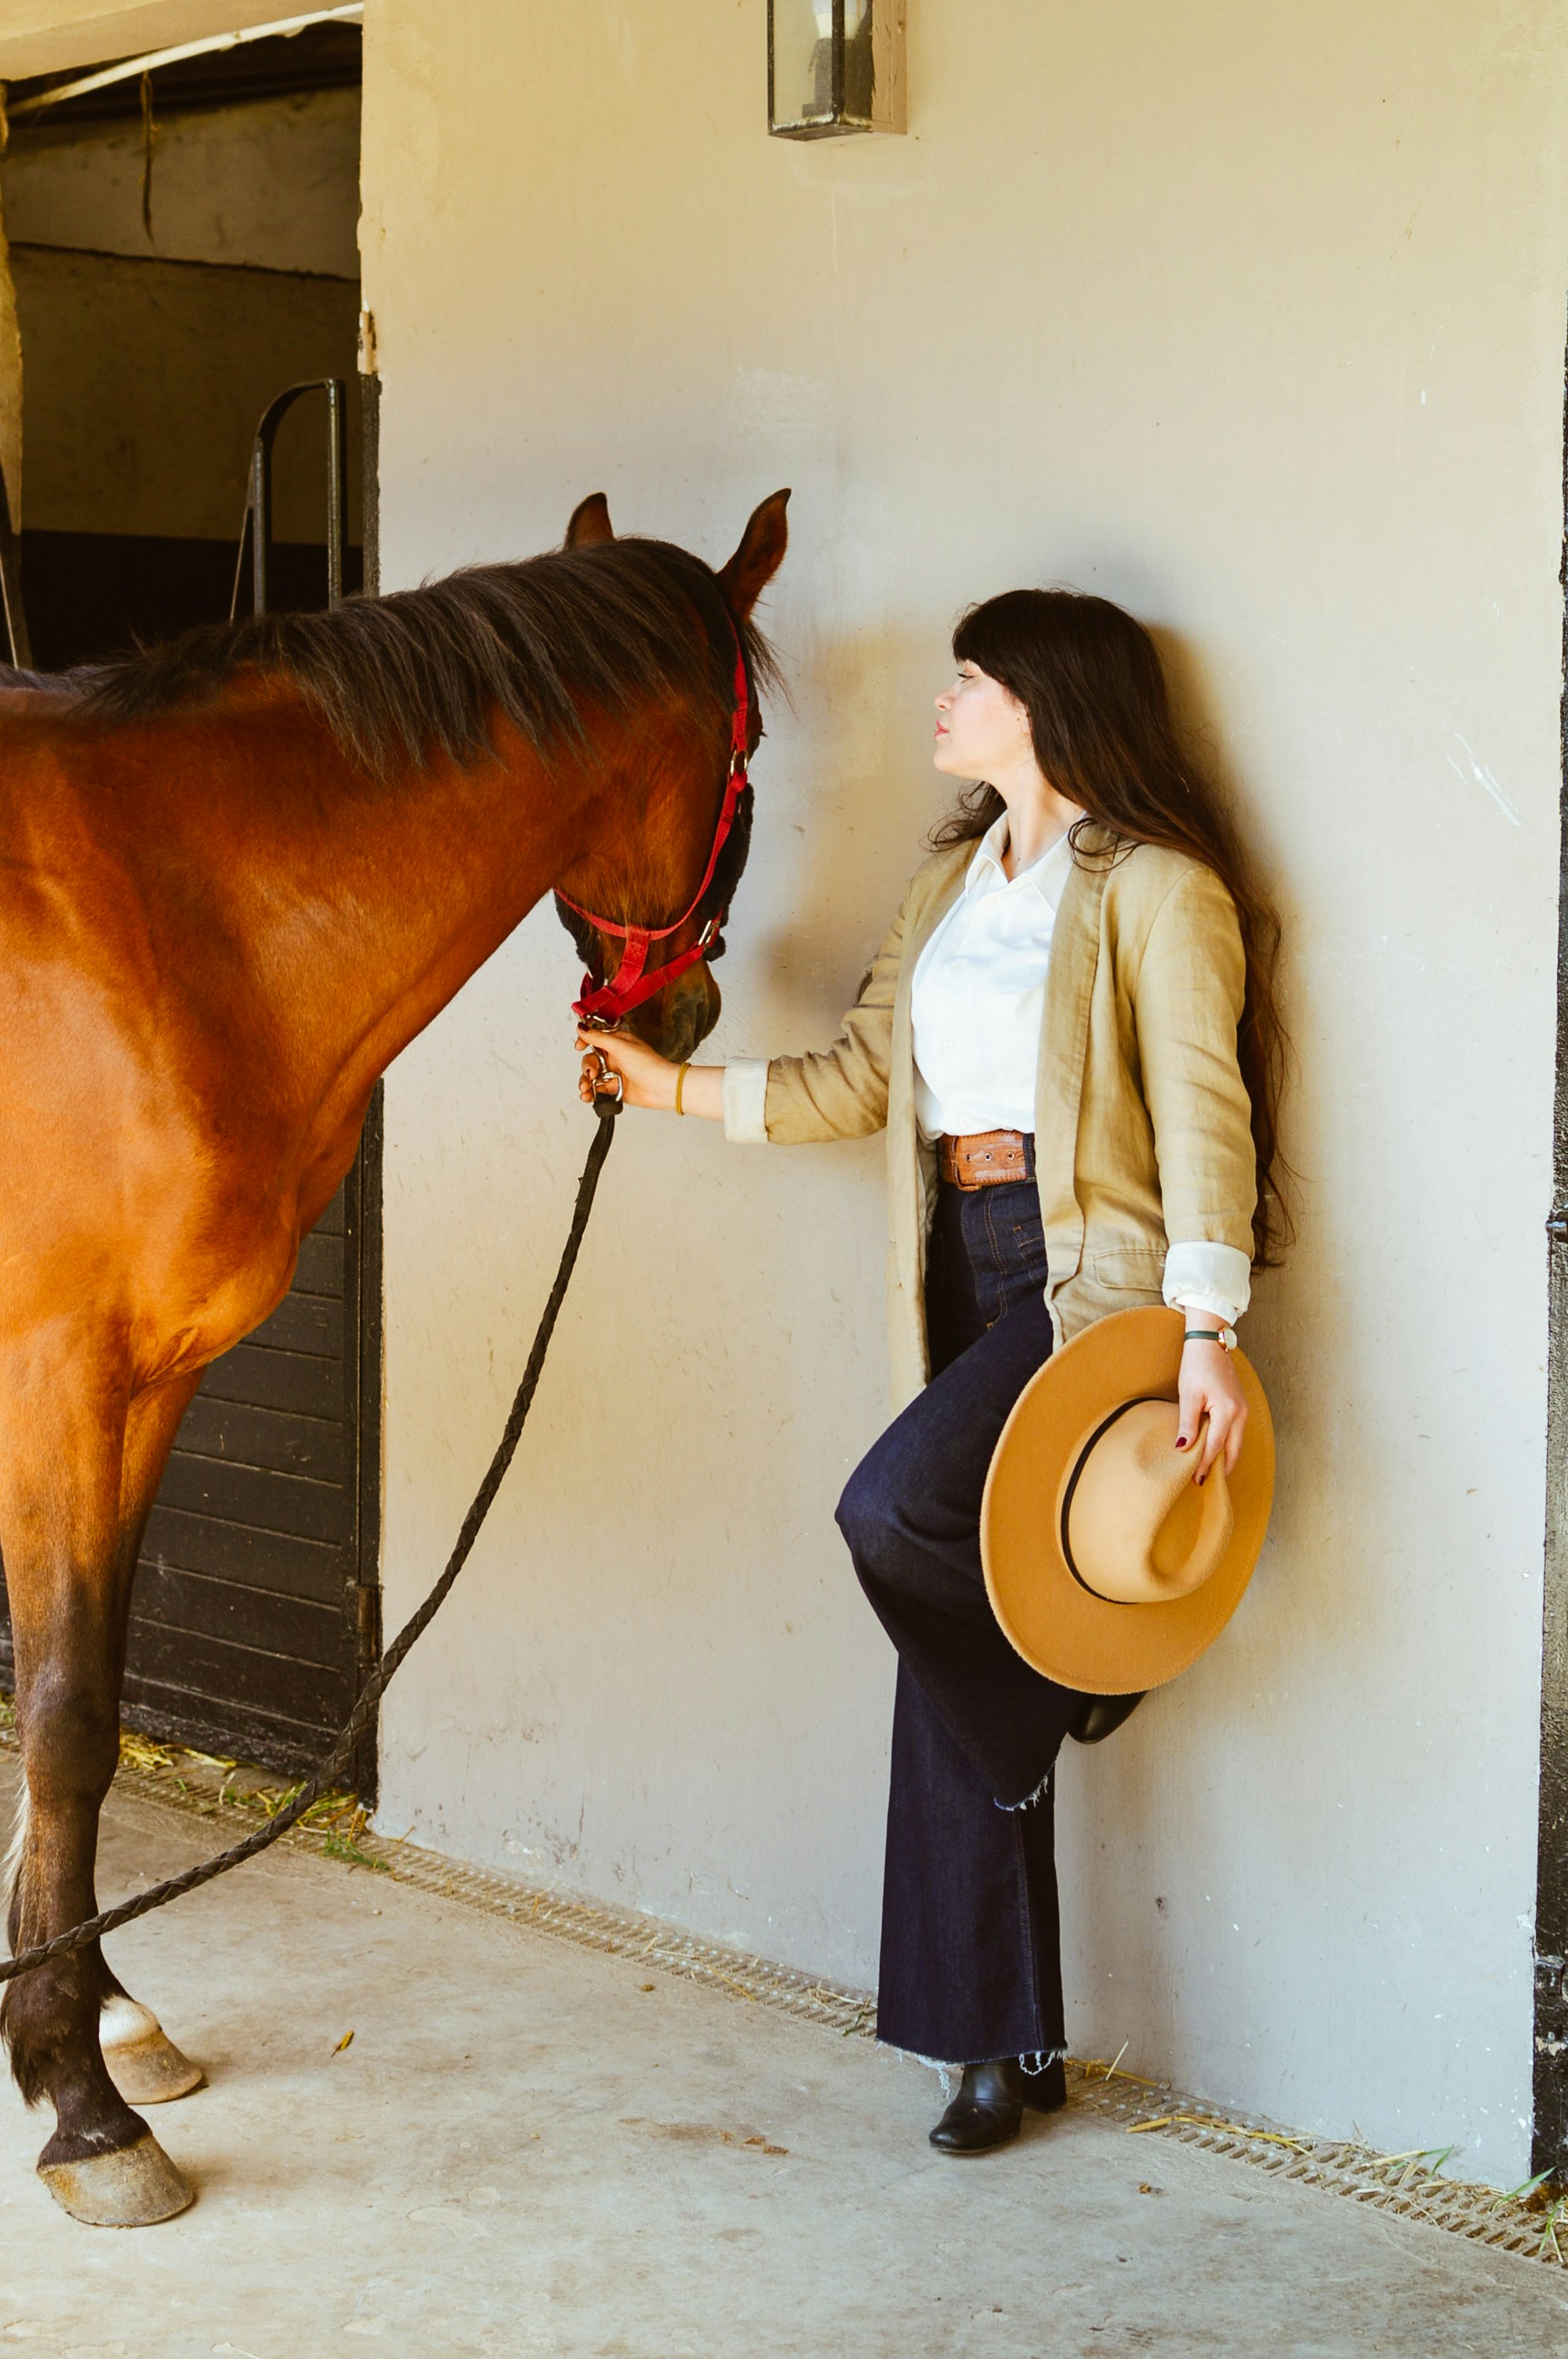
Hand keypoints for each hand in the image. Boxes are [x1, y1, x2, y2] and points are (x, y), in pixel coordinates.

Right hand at [575, 1028, 677, 1108]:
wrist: (661, 1088)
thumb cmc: (649, 1066)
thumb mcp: (621, 1047)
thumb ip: (599, 1038)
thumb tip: (582, 1027)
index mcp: (617, 1042)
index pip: (595, 1038)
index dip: (585, 1041)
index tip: (579, 1046)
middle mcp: (615, 1057)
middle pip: (590, 1060)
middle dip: (587, 1068)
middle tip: (592, 1075)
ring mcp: (615, 1074)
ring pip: (592, 1077)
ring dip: (585, 1083)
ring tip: (586, 1089)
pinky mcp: (615, 1089)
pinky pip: (597, 1090)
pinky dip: (591, 1094)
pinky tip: (589, 1096)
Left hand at [1176, 1337, 1247, 1485]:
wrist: (1209, 1343)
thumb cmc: (1197, 1366)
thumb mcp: (1188, 1395)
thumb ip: (1187, 1423)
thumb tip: (1182, 1448)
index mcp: (1228, 1411)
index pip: (1215, 1446)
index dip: (1205, 1464)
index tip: (1196, 1480)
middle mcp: (1241, 1413)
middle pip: (1232, 1450)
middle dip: (1220, 1467)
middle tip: (1206, 1482)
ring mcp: (1243, 1410)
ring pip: (1236, 1442)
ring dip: (1225, 1458)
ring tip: (1209, 1472)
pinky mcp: (1240, 1406)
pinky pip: (1236, 1432)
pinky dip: (1227, 1445)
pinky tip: (1215, 1451)